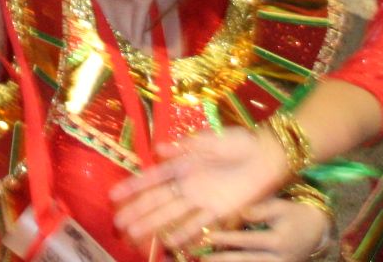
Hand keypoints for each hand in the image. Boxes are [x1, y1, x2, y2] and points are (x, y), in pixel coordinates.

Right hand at [111, 128, 287, 252]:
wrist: (269, 156)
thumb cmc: (239, 142)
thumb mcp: (212, 138)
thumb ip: (187, 145)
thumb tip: (159, 149)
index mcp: (183, 164)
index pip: (153, 178)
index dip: (133, 187)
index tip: (114, 196)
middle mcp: (188, 184)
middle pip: (158, 201)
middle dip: (138, 213)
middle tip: (119, 225)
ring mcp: (202, 200)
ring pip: (172, 216)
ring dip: (154, 226)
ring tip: (135, 237)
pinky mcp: (220, 211)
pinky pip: (198, 225)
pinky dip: (184, 234)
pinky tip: (170, 244)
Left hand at [201, 196, 332, 261]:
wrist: (317, 231)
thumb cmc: (294, 214)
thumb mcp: (279, 207)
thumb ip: (258, 210)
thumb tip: (236, 214)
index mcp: (279, 242)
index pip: (247, 241)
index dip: (227, 239)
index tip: (208, 236)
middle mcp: (279, 259)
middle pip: (246, 261)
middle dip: (222, 259)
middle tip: (201, 256)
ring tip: (207, 261)